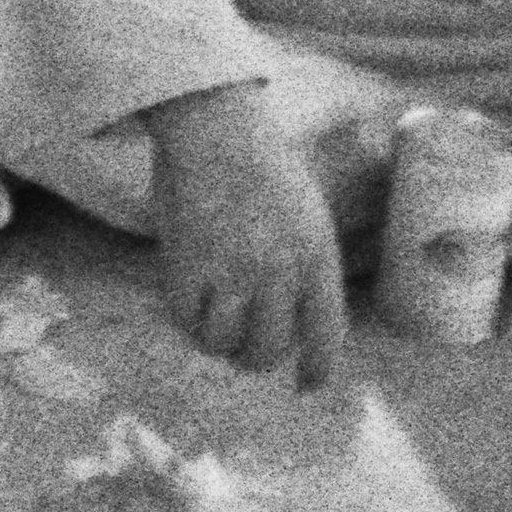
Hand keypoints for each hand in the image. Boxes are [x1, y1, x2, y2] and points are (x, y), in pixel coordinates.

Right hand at [148, 81, 347, 388]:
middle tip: (247, 353)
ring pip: (226, 342)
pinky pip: (186, 319)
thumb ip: (308, 266)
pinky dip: (188, 326)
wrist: (213, 125)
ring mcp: (230, 269)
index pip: (325, 338)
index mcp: (317, 259)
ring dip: (221, 347)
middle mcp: (278, 272)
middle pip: (269, 348)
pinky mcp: (186, 263)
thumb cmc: (263, 162)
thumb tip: (296, 316)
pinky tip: (190, 315)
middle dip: (258, 359)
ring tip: (217, 336)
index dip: (317, 371)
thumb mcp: (309, 215)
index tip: (306, 385)